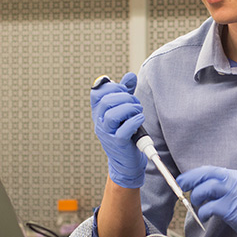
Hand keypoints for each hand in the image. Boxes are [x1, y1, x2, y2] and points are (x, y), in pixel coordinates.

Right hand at [90, 72, 146, 187]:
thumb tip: (129, 76)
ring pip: (113, 115)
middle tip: (135, 103)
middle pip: (106, 101)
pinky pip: (124, 129)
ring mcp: (107, 133)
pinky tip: (140, 119)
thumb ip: (126, 92)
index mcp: (98, 111)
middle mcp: (99, 122)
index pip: (96, 92)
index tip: (124, 91)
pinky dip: (134, 120)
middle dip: (125, 97)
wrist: (127, 160)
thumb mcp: (124, 110)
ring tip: (138, 111)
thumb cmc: (125, 132)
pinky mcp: (118, 143)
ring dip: (129, 108)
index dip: (111, 87)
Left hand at [177, 166, 236, 236]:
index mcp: (235, 176)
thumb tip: (203, 187)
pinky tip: (205, 217)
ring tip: (198, 206)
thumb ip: (225, 186)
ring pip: (204, 189)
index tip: (183, 179)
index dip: (193, 174)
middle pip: (204, 175)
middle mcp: (233, 180)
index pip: (209, 170)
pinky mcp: (230, 208)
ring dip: (196, 198)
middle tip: (181, 187)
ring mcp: (232, 193)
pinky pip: (208, 207)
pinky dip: (203, 213)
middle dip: (189, 180)